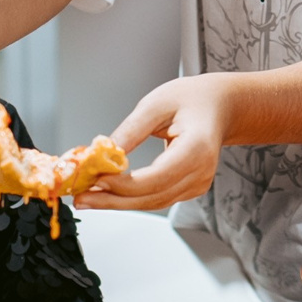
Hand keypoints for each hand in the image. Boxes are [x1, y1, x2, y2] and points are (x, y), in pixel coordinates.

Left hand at [76, 74, 232, 210]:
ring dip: (118, 202)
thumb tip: (102, 154)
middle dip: (112, 200)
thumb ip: (130, 131)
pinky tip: (109, 193)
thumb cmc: (192, 99)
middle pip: (152, 197)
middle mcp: (201, 172)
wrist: (220, 106)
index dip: (122, 183)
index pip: (156, 177)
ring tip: (88, 197)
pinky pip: (157, 198)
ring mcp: (198, 184)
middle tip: (81, 198)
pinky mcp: (190, 188)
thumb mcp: (155, 104)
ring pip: (153, 203)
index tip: (94, 179)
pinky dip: (131, 198)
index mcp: (197, 148)